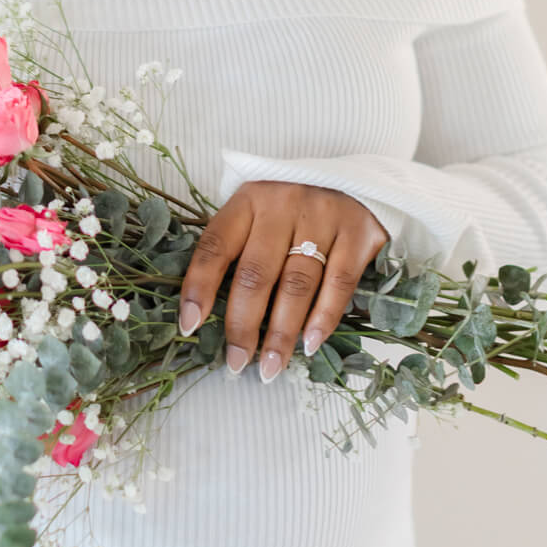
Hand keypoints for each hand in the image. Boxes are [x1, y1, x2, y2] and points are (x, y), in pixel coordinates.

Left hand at [177, 181, 389, 381]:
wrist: (353, 179)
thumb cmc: (292, 209)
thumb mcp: (256, 215)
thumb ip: (237, 252)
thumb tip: (207, 315)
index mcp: (248, 200)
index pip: (215, 246)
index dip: (199, 287)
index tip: (189, 326)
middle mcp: (283, 204)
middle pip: (256, 273)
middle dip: (243, 325)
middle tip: (236, 362)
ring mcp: (322, 216)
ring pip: (296, 284)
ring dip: (281, 333)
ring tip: (271, 367)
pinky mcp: (357, 233)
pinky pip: (338, 283)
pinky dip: (323, 318)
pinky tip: (310, 344)